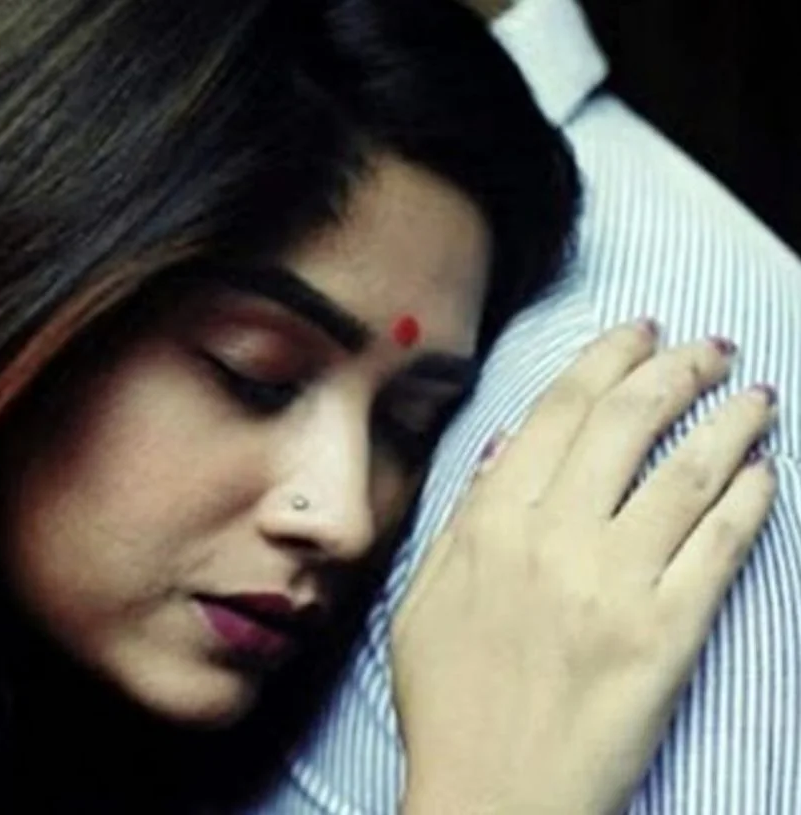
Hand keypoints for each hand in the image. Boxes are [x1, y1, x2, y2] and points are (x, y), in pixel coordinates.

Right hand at [392, 321, 777, 814]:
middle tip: (707, 347)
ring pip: (685, 472)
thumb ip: (461, 519)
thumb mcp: (423, 600)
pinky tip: (767, 472)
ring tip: (757, 394)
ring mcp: (614, 584)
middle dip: (676, 369)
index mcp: (489, 524)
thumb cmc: (450, 703)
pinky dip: (750, 499)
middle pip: (626, 423)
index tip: (638, 332)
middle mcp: (553, 539)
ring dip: (730, 421)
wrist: (492, 797)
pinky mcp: (667, 634)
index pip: (558, 413)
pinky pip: (720, 547)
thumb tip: (502, 450)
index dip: (606, 359)